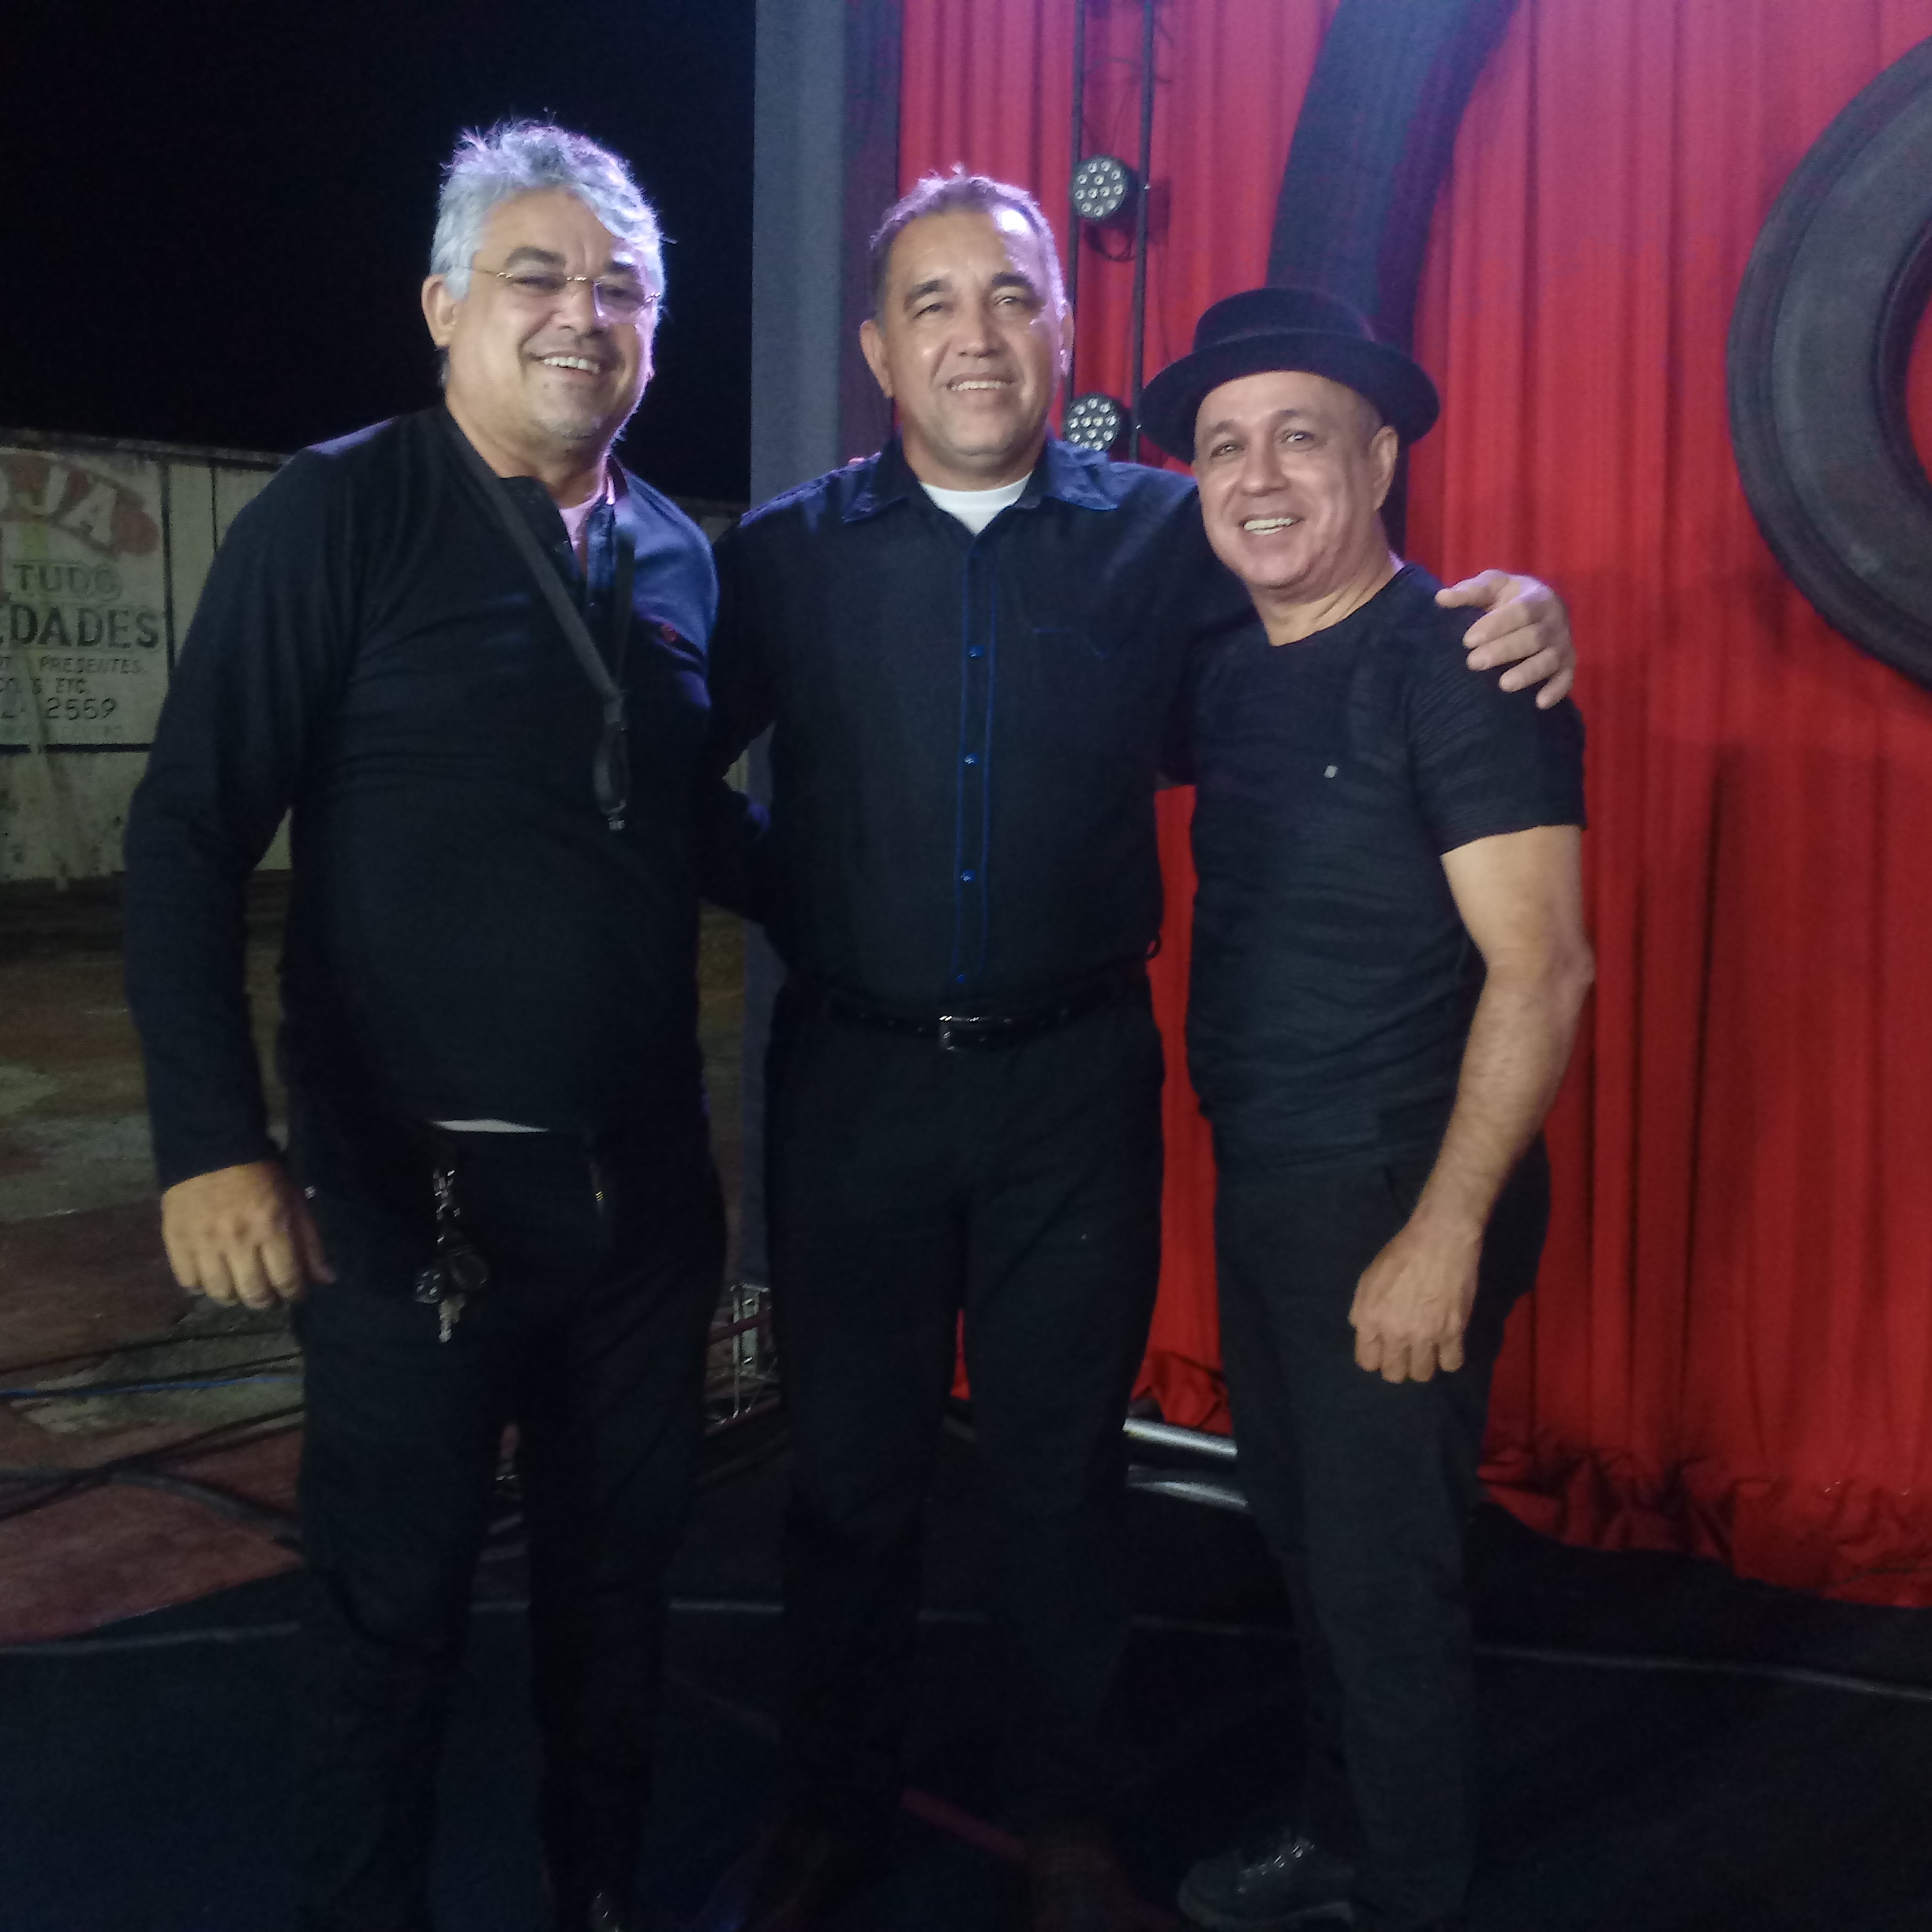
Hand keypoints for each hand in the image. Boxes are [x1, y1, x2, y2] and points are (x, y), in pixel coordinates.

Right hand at [160, 1159, 333, 1309]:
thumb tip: (327, 1279)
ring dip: (235, 1297)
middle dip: (267, 1301)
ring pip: (221, 1294)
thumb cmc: (261, 1174)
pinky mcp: (177, 1242)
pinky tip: (211, 1278)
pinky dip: (201, 1287)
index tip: (295, 1294)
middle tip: (269, 1295)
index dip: (294, 1294)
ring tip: (240, 1288)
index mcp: (272, 1229)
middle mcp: (238, 1242)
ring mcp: (204, 1245)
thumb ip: (310, 1242)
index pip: (287, 1280)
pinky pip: (189, 1282)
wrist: (211, 1149)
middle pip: (254, 1294)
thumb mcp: (295, 1200)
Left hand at [1348, 1214, 1482, 1382]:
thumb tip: (1362, 1331)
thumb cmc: (1401, 1254)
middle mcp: (1395, 1334)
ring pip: (1423, 1374)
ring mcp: (1425, 1336)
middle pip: (1395, 1374)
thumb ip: (1361, 1310)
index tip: (1385, 1351)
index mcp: (1370, 1320)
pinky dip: (1450, 1358)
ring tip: (1428, 1350)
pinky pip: (1452, 1364)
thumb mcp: (1368, 1279)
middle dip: (1399, 1366)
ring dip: (1424, 1365)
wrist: (1439, 1239)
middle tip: (1407, 1353)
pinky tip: (1448, 1346)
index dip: (1376, 1359)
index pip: (1367, 1362)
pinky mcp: (1453, 1332)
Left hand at [1437, 570, 1574, 707]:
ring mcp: (1562, 644)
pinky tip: (1539, 704)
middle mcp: (1555, 621)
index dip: (1496, 624)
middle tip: (1473, 663)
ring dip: (1528, 673)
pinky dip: (1556, 691)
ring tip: (1503, 685)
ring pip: (1550, 660)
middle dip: (1504, 651)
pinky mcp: (1567, 665)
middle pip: (1533, 637)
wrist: (1537, 606)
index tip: (1468, 640)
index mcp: (1537, 597)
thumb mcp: (1491, 587)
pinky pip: (1566, 679)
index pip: (1521, 610)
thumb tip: (1441, 598)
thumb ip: (1469, 591)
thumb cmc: (1505, 598)